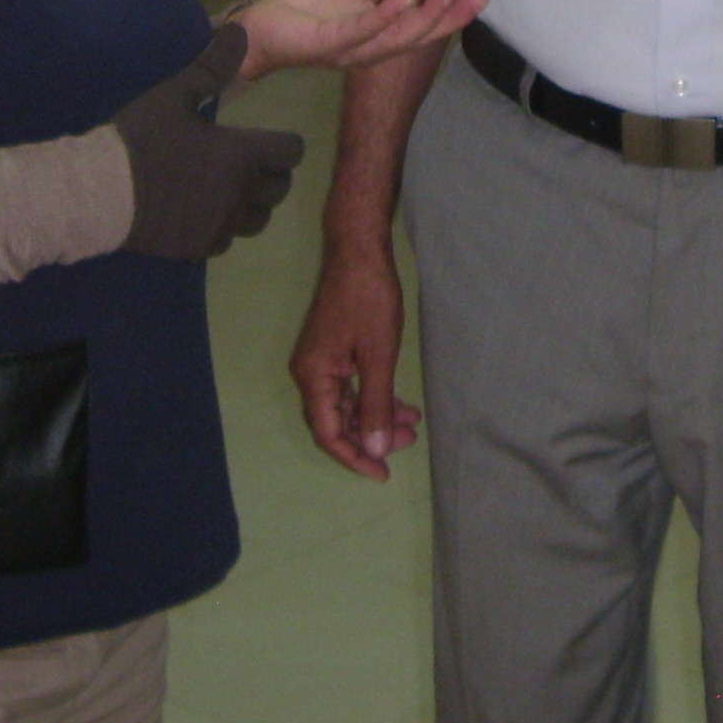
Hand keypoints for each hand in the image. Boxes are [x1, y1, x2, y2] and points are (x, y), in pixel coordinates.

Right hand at [112, 53, 306, 259]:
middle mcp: (240, 193)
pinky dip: (223, 228)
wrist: (102, 192)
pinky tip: (204, 214)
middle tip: (252, 163)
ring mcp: (220, 224)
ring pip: (258, 220)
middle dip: (272, 174)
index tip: (271, 139)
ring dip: (252, 205)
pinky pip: (226, 241)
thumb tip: (239, 31)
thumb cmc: (142, 138)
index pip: (291, 152)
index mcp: (242, 154)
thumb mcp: (175, 94)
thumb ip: (213, 67)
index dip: (285, 144)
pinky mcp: (198, 247)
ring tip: (232, 189)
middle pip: (280, 189)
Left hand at [234, 0, 486, 80]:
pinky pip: (357, 32)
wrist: (262, 25)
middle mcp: (370, 46)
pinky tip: (399, 1)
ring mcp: (349, 47)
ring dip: (420, 18)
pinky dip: (380, 18)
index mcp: (379, 32)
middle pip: (416, 36)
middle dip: (446, 19)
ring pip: (393, 37)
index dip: (451, 15)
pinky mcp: (326, 43)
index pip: (422, 26)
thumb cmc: (305, 8)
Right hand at [291, 242, 419, 478]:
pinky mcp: (332, 350)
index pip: (328, 433)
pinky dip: (373, 397)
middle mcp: (309, 373)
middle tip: (409, 440)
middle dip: (371, 436)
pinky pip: (349, 386)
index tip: (383, 472)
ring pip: (345, 404)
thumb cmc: (369, 298)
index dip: (355, 457)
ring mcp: (320, 361)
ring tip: (412, 423)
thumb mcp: (379, 355)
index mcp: (314, 376)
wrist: (359, 249)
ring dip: (376, 416)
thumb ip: (375, 404)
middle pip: (336, 421)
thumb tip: (374, 448)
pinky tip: (399, 402)